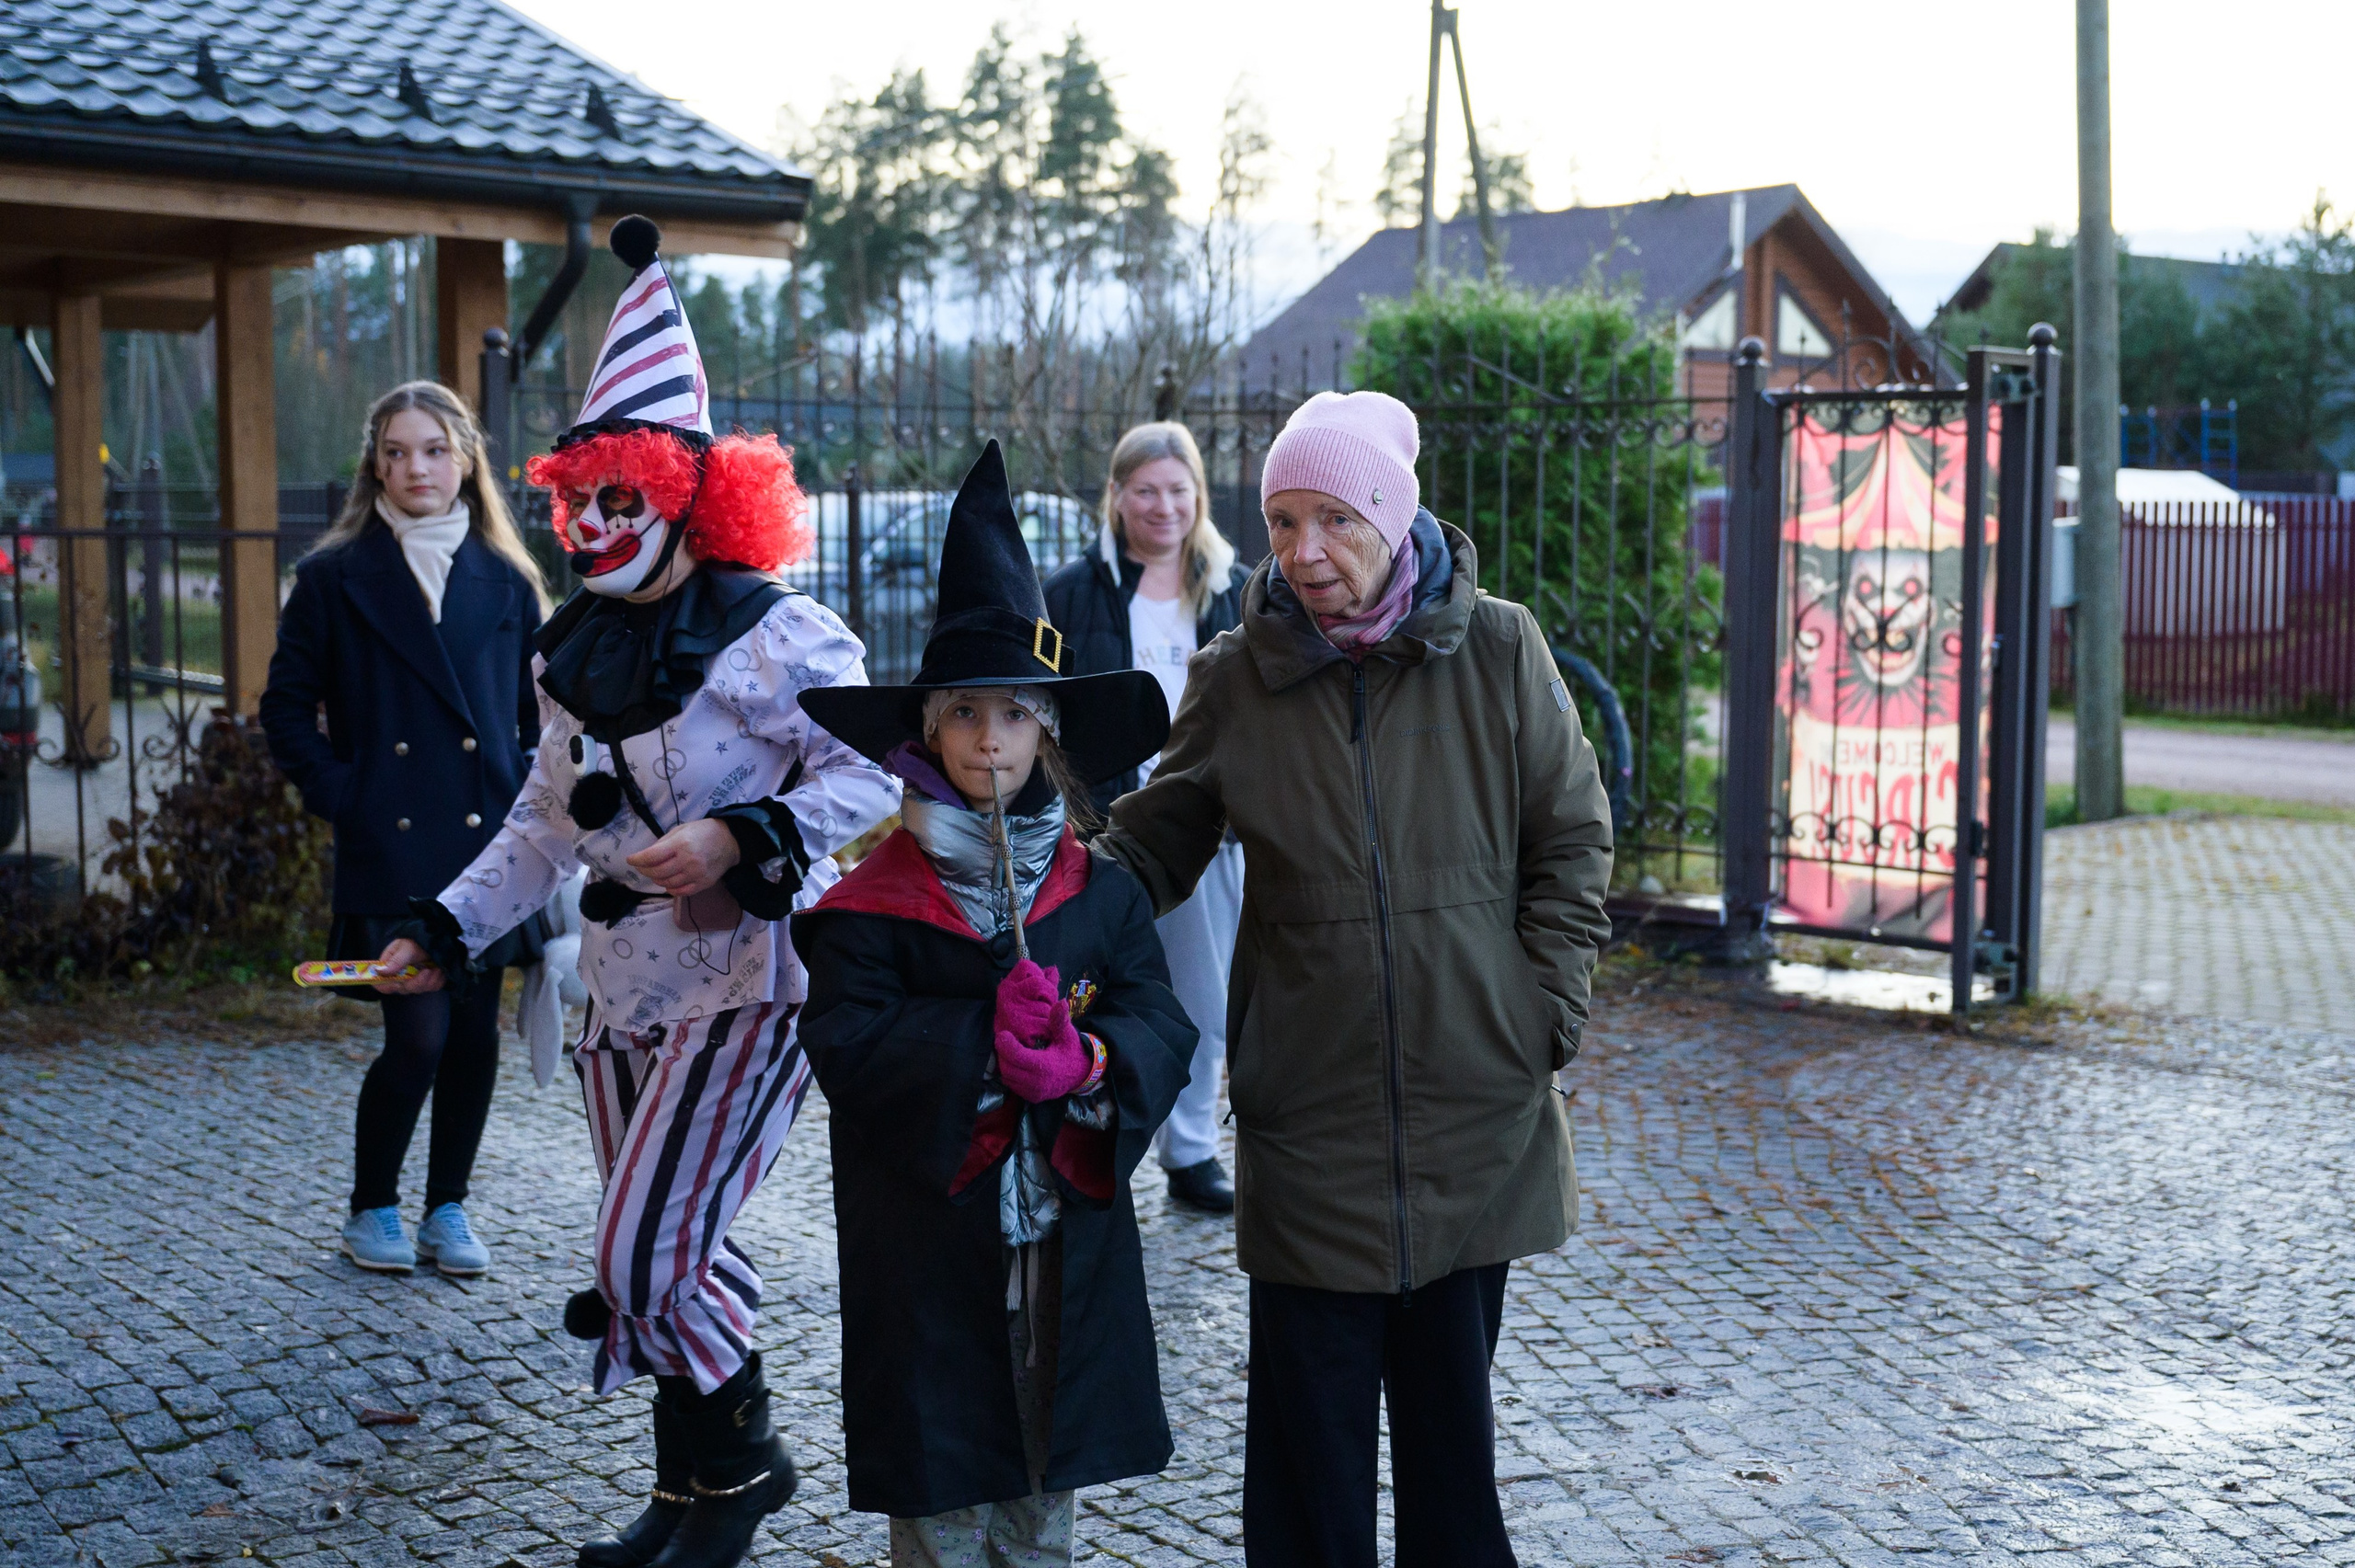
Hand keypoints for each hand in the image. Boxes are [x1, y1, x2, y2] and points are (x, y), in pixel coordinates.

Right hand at [371, 938, 443, 993]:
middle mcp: (400, 978)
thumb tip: (379, 971)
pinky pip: (432, 988)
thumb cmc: (416, 941)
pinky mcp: (428, 983)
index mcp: (389, 968)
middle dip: (416, 982)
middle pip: (403, 989)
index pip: (382, 985)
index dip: (389, 986)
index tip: (401, 981)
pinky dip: (437, 980)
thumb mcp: (406, 948)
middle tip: (426, 970)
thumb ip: (395, 961)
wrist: (436, 939)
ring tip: (435, 967)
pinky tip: (439, 970)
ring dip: (429, 979)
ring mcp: (414, 981)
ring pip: (419, 990)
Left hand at [625, 818, 741, 896]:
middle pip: (657, 872)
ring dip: (657, 879)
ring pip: (667, 884)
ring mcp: (696, 874)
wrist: (730, 841)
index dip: (637, 860)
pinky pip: (681, 892)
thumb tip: (645, 856)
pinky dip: (670, 889)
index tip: (630, 860)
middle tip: (642, 867)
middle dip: (645, 870)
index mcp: (681, 844)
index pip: (652, 857)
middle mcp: (688, 861)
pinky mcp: (703, 884)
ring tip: (655, 873)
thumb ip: (663, 843)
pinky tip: (668, 882)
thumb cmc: (703, 832)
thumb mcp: (681, 830)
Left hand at [992, 960, 1088, 1101]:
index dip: (1005, 1044)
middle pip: (1007, 1067)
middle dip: (1003, 1052)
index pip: (1016, 1056)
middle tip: (1004, 1039)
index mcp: (1045, 1067)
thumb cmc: (1072, 1051)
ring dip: (1005, 1062)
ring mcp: (1034, 1093)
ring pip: (1007, 1077)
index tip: (1003, 1033)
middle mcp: (1037, 1083)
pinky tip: (1015, 1061)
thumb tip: (1061, 1002)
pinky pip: (1012, 1085)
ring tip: (1009, 1049)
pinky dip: (1010, 1072)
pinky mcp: (1031, 1098)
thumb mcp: (1068, 1035)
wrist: (1082, 1075)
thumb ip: (1060, 1020)